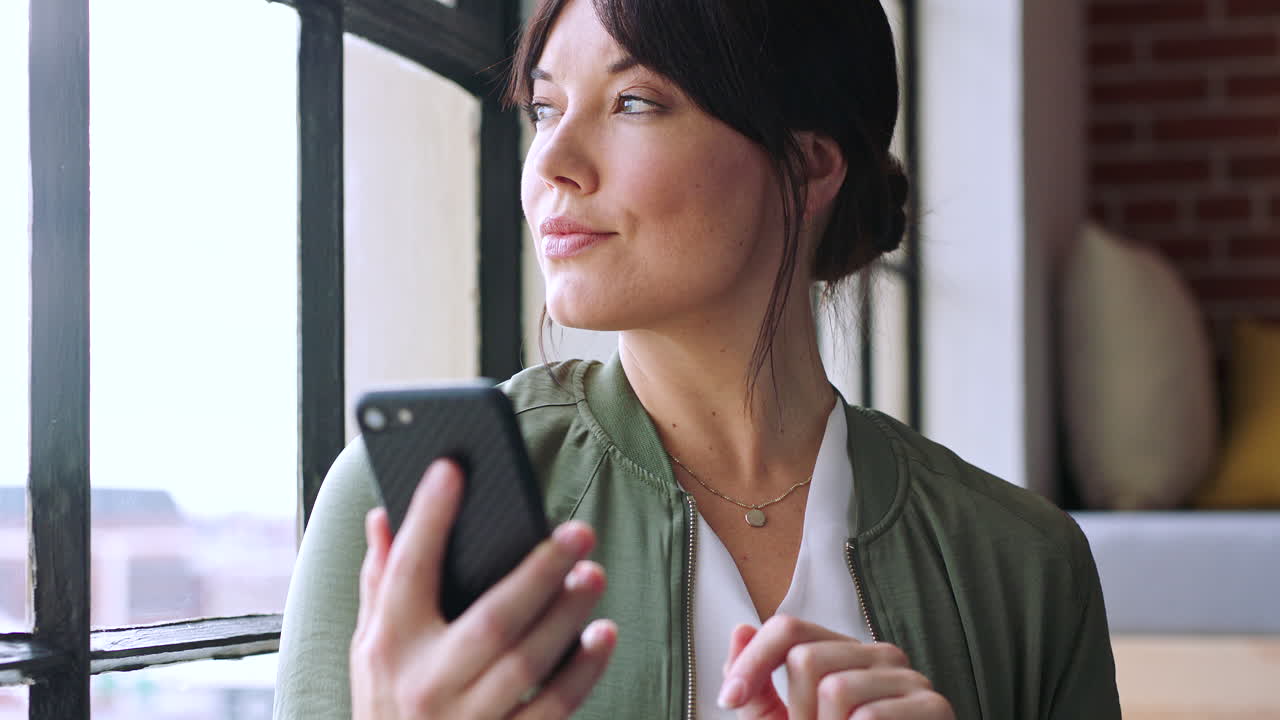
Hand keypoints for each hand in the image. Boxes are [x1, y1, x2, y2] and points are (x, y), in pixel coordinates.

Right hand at [350, 459, 616, 718]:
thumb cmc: (387, 707)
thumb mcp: (368, 650)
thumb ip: (379, 584)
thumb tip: (381, 518)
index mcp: (389, 646)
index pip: (408, 568)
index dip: (428, 517)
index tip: (452, 469)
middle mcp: (426, 683)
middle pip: (492, 618)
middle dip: (539, 571)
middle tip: (577, 533)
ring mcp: (467, 719)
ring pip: (529, 660)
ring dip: (568, 614)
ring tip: (593, 574)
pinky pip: (554, 707)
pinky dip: (583, 670)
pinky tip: (602, 635)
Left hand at [718, 616, 952, 719]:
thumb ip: (758, 687)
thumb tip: (740, 629)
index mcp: (843, 653)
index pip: (788, 628)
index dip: (752, 662)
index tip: (727, 700)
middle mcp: (877, 654)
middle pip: (807, 659)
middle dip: (797, 712)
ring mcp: (909, 678)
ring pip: (836, 689)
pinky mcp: (934, 706)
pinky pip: (870, 717)